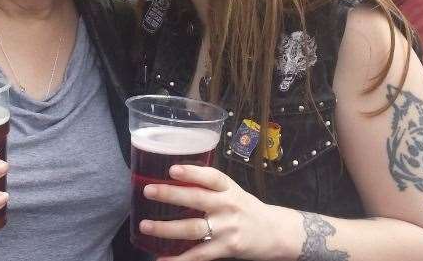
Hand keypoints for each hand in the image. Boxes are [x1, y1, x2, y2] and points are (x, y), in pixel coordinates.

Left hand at [139, 165, 275, 260]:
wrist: (276, 233)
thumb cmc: (247, 209)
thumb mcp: (233, 192)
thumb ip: (209, 187)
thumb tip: (175, 181)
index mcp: (229, 189)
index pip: (211, 177)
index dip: (192, 173)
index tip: (172, 169)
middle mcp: (228, 206)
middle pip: (197, 199)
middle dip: (171, 195)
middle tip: (148, 191)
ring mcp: (227, 229)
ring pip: (193, 228)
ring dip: (166, 228)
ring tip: (145, 225)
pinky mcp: (226, 248)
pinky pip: (199, 255)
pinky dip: (179, 259)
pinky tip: (162, 258)